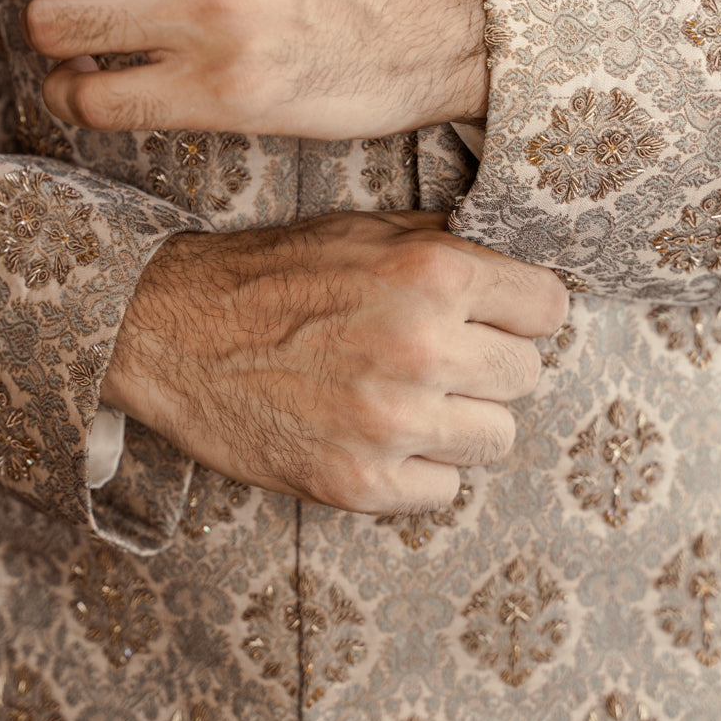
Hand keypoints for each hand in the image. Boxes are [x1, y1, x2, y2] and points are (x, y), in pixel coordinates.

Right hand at [103, 211, 565, 512]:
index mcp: (430, 272)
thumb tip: (517, 262)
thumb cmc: (272, 275)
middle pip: (526, 374)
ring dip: (461, 419)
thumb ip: (446, 243)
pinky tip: (379, 435)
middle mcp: (420, 347)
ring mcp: (392, 423)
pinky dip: (420, 468)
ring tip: (411, 397)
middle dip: (490, 362)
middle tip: (442, 355)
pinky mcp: (360, 484)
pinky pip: (444, 489)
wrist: (172, 332)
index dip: (521, 309)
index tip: (498, 315)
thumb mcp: (363, 231)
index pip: (548, 307)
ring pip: (496, 437)